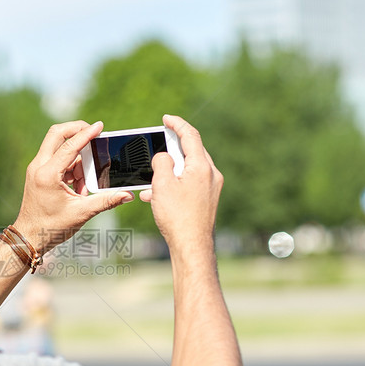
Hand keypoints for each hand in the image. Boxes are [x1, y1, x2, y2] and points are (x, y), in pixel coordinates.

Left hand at [13, 121, 133, 252]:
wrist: (29, 237)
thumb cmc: (50, 227)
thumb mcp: (81, 213)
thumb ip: (106, 201)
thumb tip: (127, 195)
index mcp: (47, 174)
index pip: (70, 146)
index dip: (86, 134)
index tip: (100, 126)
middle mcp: (38, 167)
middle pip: (57, 134)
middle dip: (76, 130)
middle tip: (94, 133)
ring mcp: (37, 168)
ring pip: (59, 148)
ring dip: (77, 158)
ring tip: (84, 185)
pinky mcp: (39, 173)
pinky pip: (58, 160)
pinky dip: (71, 167)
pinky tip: (78, 187)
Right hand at [139, 115, 222, 255]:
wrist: (192, 247)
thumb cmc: (177, 217)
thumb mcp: (162, 184)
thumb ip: (161, 162)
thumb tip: (164, 157)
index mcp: (202, 166)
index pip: (190, 136)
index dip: (177, 124)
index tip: (167, 118)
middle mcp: (211, 174)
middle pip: (191, 152)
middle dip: (172, 149)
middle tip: (159, 145)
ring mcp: (212, 188)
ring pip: (188, 169)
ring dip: (170, 172)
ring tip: (152, 183)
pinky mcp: (208, 200)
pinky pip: (190, 183)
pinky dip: (175, 184)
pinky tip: (158, 197)